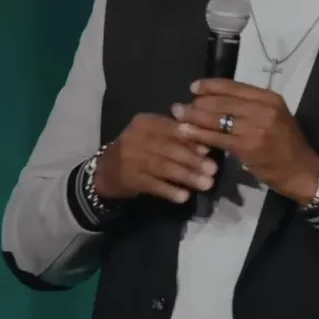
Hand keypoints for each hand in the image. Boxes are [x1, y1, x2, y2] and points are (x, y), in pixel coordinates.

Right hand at [92, 113, 217, 203]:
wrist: (105, 171)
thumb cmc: (137, 151)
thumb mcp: (153, 137)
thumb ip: (177, 138)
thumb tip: (206, 145)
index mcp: (144, 122)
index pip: (170, 128)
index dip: (191, 139)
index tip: (209, 149)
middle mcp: (135, 137)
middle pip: (169, 148)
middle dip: (193, 160)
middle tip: (213, 170)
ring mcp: (130, 158)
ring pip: (163, 167)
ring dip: (186, 176)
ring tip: (205, 184)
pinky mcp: (128, 178)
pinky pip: (152, 184)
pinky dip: (169, 190)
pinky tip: (183, 196)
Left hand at [171, 79, 318, 203]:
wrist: (301, 171)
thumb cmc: (287, 145)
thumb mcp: (275, 117)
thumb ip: (252, 107)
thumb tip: (219, 100)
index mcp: (269, 98)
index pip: (234, 86)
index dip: (211, 86)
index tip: (194, 88)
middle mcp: (263, 109)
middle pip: (222, 101)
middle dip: (198, 102)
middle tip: (180, 105)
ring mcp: (255, 127)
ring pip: (217, 118)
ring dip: (193, 116)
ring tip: (178, 115)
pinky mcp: (246, 146)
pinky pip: (217, 137)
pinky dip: (199, 134)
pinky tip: (186, 132)